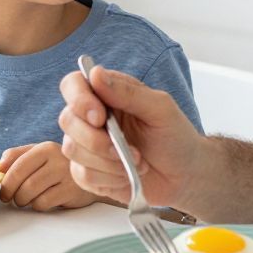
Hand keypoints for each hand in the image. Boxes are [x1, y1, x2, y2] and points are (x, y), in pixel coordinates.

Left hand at [0, 142, 101, 210]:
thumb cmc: (58, 166)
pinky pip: (44, 203)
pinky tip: (42, 202)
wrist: (92, 176)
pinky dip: (37, 206)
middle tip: (11, 199)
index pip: (17, 165)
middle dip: (12, 194)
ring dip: (23, 201)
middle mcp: (56, 158)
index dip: (6, 182)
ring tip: (25, 200)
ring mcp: (66, 174)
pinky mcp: (72, 190)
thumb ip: (17, 156)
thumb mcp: (39, 154)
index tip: (3, 192)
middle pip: (23, 182)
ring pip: (31, 193)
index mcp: (45, 148)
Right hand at [57, 65, 203, 207]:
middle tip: (125, 149)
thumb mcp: (160, 108)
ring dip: (107, 161)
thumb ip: (128, 92)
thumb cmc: (175, 136)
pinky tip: (127, 175)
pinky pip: (82, 175)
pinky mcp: (89, 172)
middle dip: (95, 139)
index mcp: (106, 94)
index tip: (100, 117)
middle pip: (67, 120)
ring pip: (72, 150)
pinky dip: (108, 178)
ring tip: (136, 161)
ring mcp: (87, 146)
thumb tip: (96, 74)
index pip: (73, 85)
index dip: (79, 99)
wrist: (185, 175)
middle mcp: (92, 118)